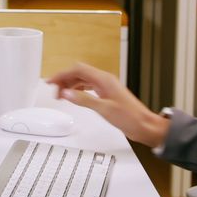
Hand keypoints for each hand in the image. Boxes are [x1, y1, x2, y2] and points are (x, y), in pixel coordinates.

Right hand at [46, 63, 168, 146]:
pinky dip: (78, 90)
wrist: (144, 126)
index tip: (51, 81)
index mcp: (104, 79)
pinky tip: (74, 96)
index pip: (78, 70)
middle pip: (79, 73)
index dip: (62, 74)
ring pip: (83, 79)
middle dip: (64, 79)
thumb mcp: (103, 109)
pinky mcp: (107, 94)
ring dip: (70, 85)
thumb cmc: (130, 117)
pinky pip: (88, 86)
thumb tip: (66, 92)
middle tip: (54, 90)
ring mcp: (106, 87)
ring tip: (61, 94)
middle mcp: (104, 80)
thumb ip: (83, 99)